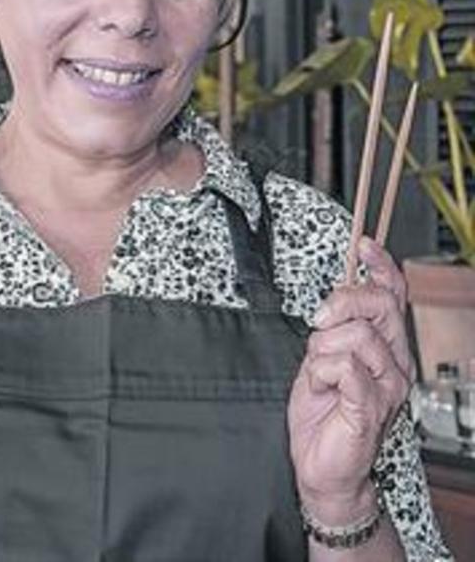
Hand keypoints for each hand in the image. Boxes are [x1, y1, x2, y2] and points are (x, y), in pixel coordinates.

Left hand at [287, 237, 412, 523]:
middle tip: (319, 321)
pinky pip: (346, 367)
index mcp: (384, 349)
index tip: (364, 244)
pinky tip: (322, 387)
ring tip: (319, 374)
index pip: (393, 298)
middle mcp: (394, 364)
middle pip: (379, 305)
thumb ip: (331, 331)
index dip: (381, 267)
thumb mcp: (320, 360)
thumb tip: (331, 300)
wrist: (323, 468)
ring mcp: (387, 386)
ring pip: (357, 335)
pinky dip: (323, 371)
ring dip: (323, 348)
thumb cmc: (322, 416)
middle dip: (342, 301)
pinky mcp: (371, 406)